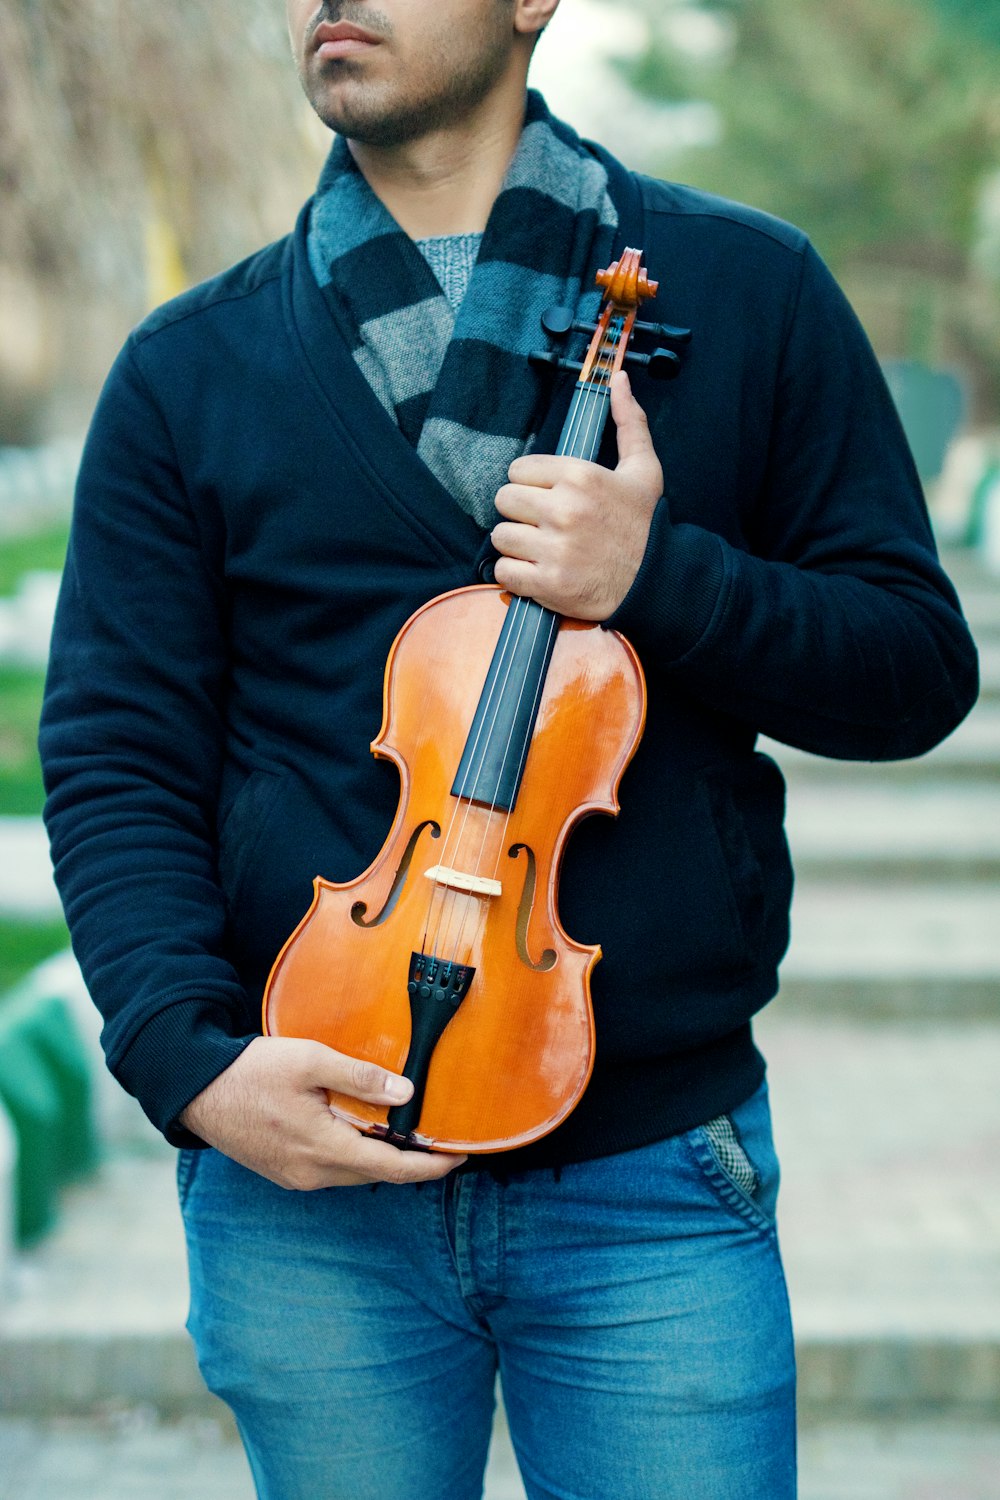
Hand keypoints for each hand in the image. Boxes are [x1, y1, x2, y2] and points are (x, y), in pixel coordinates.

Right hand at [178, 1035, 465, 1189]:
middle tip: (437, 1137)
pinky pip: (332, 1168)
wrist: (197, 1090)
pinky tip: (360, 1129)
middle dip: (409, 1159)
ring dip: (381, 1155)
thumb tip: (406, 1092)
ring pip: (354, 1172)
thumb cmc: (252, 1072)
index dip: (430, 1166)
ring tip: (404, 1130)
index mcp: (324, 1149)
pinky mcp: (284, 1171)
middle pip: (376, 1173)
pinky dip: (355, 1153)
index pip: (393, 1167)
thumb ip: (360, 1078)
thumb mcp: (311, 1060)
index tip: (458, 1156)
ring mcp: (296, 1176)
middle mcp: (313, 1174)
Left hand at [491, 371, 663, 618]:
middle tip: (542, 523)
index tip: (548, 497)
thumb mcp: (644, 468)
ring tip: (540, 548)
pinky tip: (536, 571)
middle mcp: (564, 510)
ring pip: (500, 536)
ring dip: (516, 544)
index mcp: (581, 476)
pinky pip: (503, 572)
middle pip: (504, 500)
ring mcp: (554, 549)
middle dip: (520, 512)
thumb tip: (619, 379)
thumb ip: (629, 422)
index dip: (530, 484)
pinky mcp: (547, 584)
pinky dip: (514, 575)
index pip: (518, 470)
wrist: (658, 582)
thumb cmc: (645, 524)